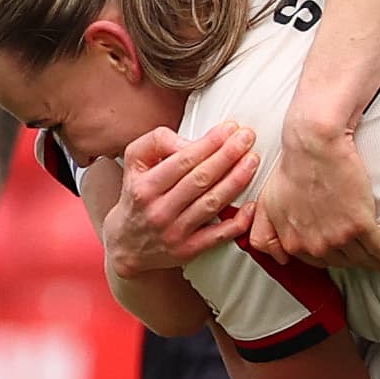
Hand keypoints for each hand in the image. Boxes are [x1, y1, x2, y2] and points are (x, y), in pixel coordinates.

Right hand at [101, 122, 257, 276]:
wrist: (126, 245)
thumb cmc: (136, 196)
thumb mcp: (134, 163)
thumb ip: (156, 142)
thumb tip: (189, 141)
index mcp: (145, 187)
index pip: (183, 160)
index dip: (210, 143)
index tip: (229, 128)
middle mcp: (159, 210)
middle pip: (200, 179)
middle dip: (228, 155)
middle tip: (247, 138)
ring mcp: (174, 232)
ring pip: (211, 203)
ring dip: (236, 181)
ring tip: (252, 161)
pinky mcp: (187, 250)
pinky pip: (217, 236)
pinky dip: (237, 221)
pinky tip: (253, 205)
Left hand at [251, 120, 379, 271]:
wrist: (313, 145)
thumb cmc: (291, 168)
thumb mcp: (267, 204)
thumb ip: (265, 234)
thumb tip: (280, 258)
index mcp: (293, 242)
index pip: (316, 262)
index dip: (329, 255)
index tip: (339, 252)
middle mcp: (314, 245)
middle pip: (340, 261)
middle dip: (350, 257)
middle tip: (360, 251)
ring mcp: (338, 237)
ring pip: (360, 258)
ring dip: (370, 259)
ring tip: (378, 257)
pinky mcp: (360, 225)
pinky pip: (377, 250)